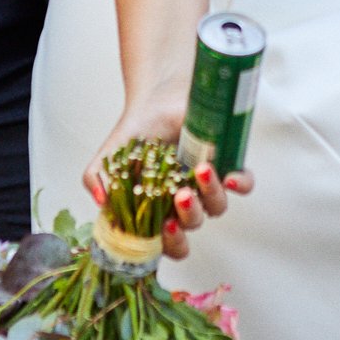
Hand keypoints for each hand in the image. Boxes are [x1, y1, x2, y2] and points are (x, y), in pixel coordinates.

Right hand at [84, 91, 252, 264]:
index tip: (162, 228)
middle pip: (193, 225)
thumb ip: (96, 178)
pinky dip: (241, 184)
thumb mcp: (110, 155)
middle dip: (188, 216)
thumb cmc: (136, 130)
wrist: (157, 96)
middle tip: (179, 195)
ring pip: (217, 206)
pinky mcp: (227, 163)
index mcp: (158, 210)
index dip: (169, 243)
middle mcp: (184, 202)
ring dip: (211, 194)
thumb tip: (102, 202)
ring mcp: (207, 185)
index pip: (167, 244)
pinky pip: (244, 184)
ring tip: (201, 170)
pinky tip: (230, 176)